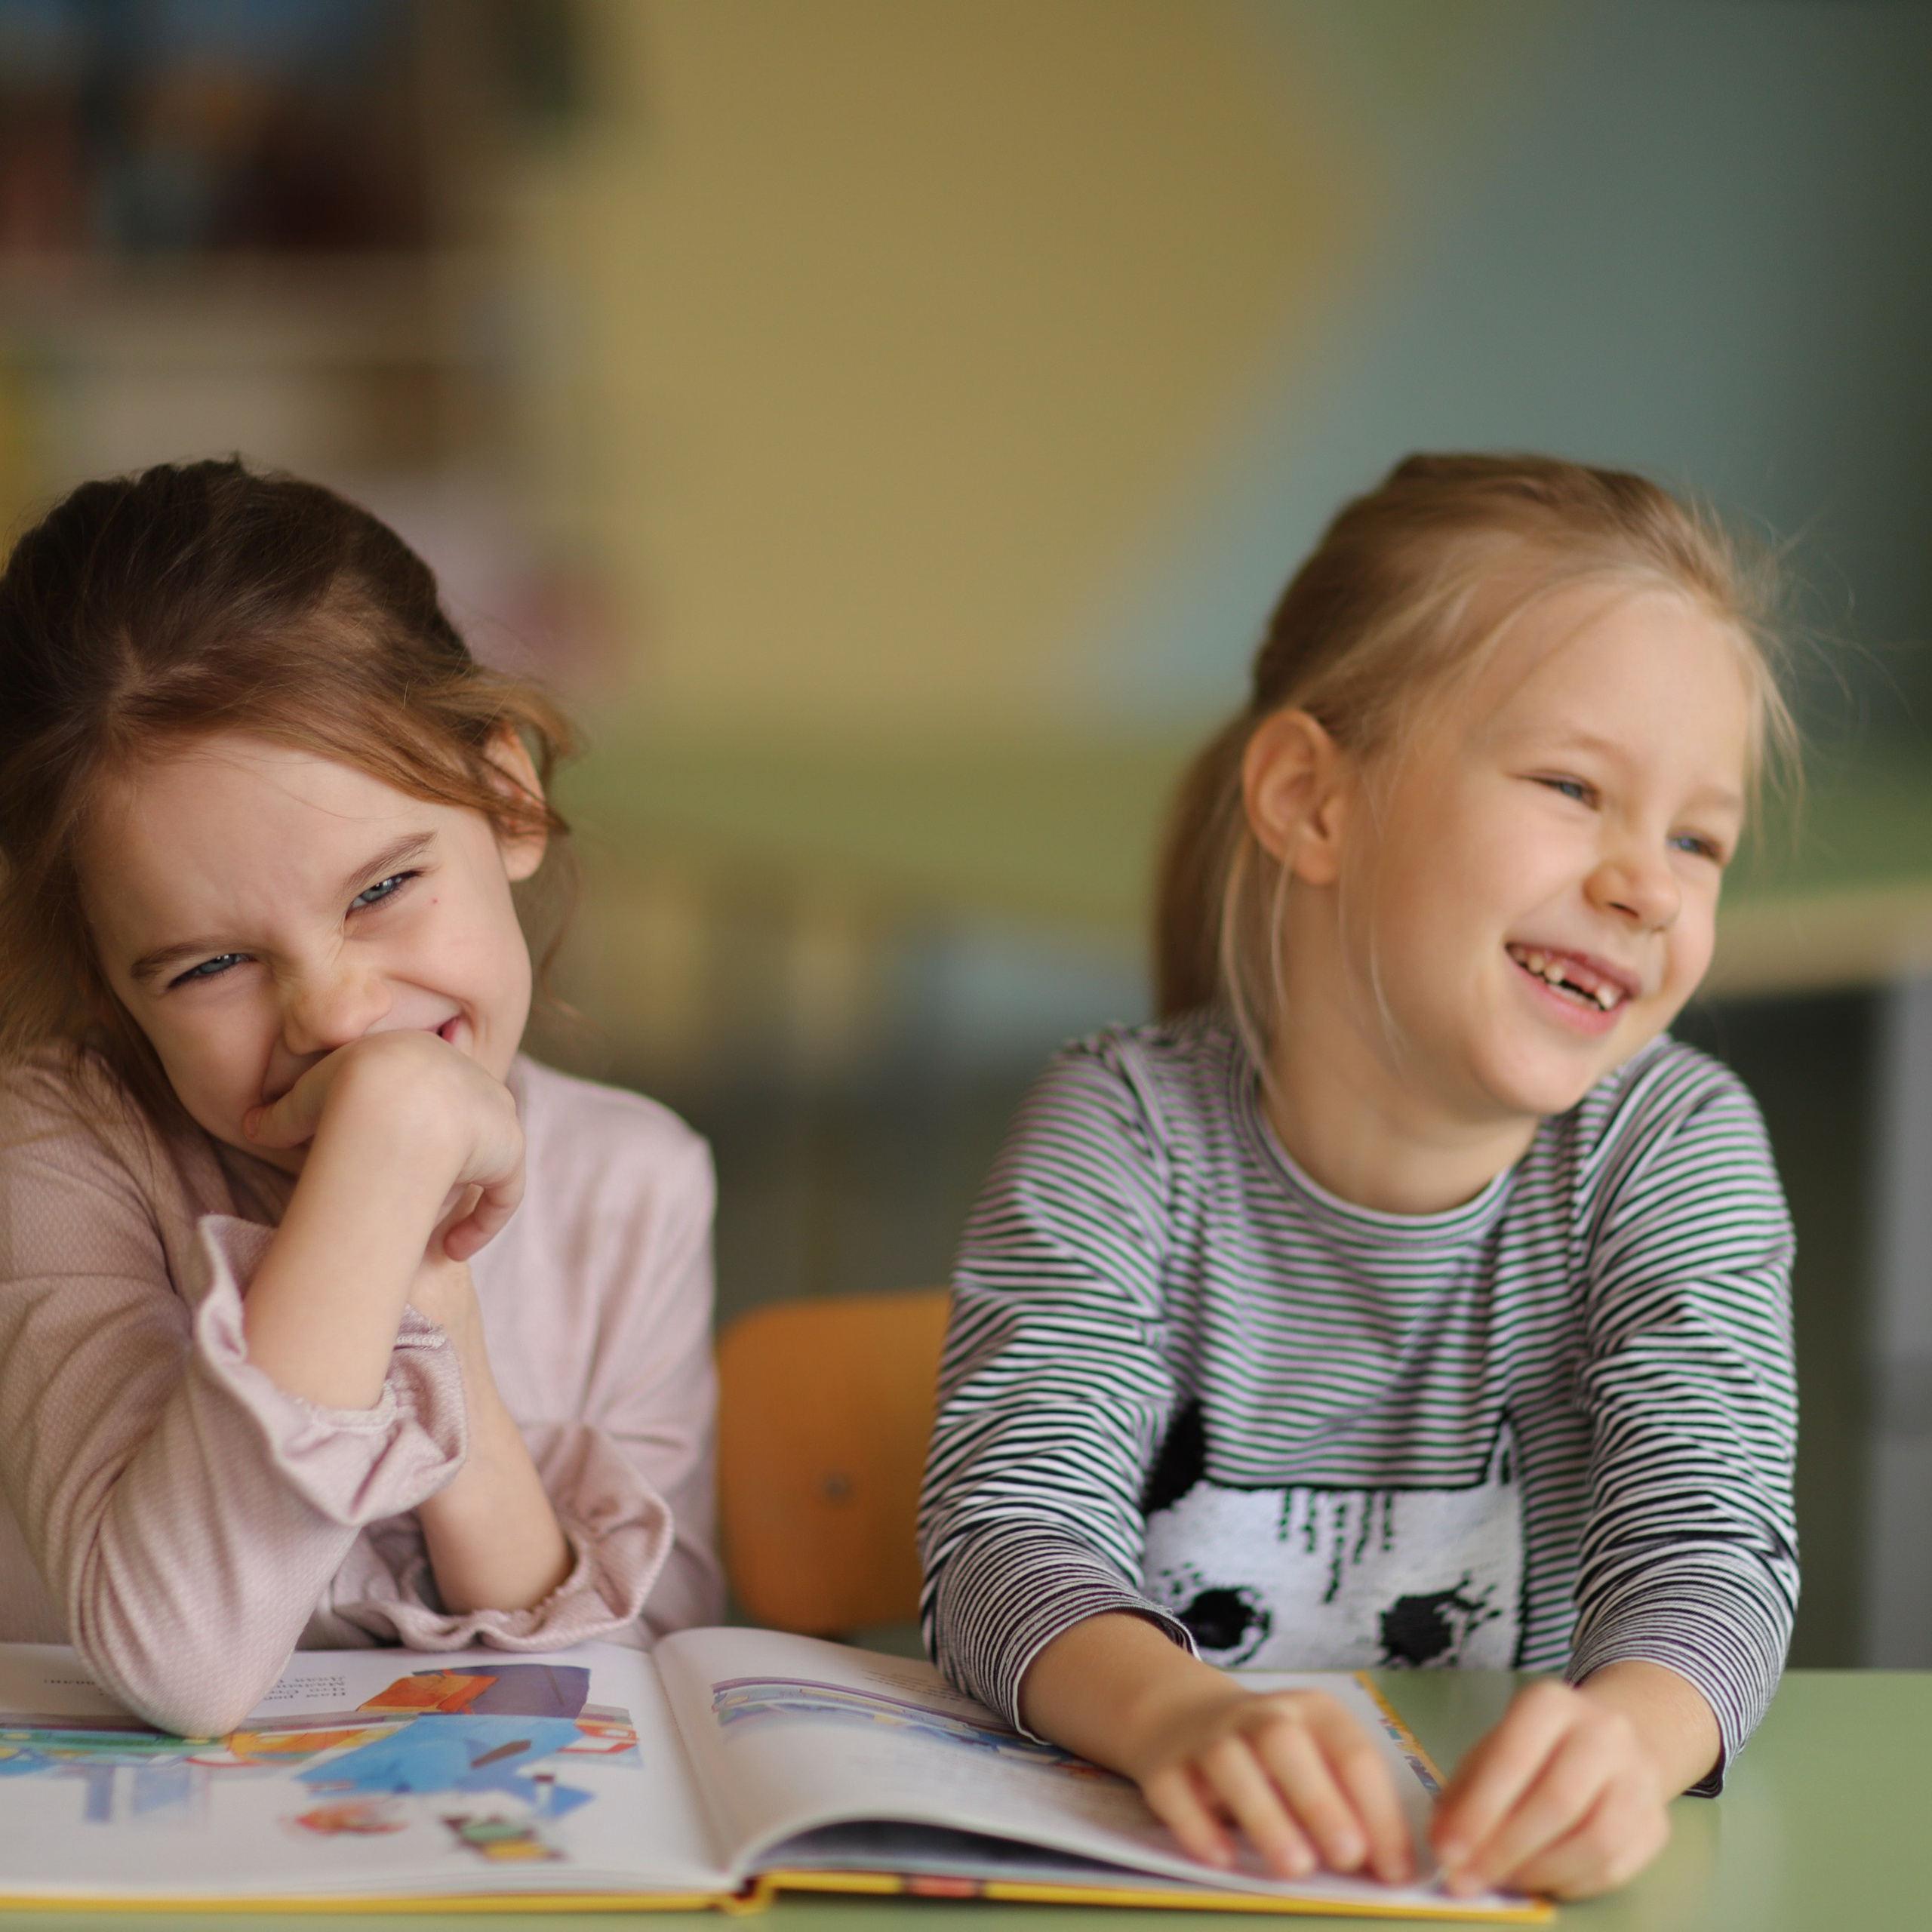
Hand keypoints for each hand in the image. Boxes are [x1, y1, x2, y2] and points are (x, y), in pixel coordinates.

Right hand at [245, 1030, 523, 1261]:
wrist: (387, 1100)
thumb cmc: (340, 1094)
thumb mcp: (304, 1101)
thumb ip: (283, 1115)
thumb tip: (251, 1126)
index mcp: (426, 1056)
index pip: (432, 1088)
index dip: (421, 1124)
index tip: (400, 1155)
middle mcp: (468, 1077)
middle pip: (465, 1118)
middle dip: (448, 1156)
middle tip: (417, 1194)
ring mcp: (494, 1110)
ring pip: (488, 1153)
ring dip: (463, 1191)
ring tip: (432, 1230)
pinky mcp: (509, 1146)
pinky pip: (506, 1191)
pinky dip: (484, 1223)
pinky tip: (452, 1249)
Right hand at [1130, 1678, 1415, 1884]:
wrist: (1184, 1717)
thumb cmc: (1274, 1759)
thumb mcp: (1319, 1764)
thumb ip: (1351, 1809)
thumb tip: (1389, 1871)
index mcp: (1313, 1713)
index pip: (1351, 1753)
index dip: (1378, 1812)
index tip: (1396, 1871)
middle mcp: (1259, 1715)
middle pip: (1284, 1743)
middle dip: (1319, 1800)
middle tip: (1347, 1857)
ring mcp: (1207, 1737)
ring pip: (1229, 1762)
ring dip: (1263, 1814)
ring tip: (1294, 1867)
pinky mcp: (1165, 1766)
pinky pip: (1175, 1790)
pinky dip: (1197, 1825)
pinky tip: (1221, 1858)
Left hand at [1431, 1663, 1714, 1898]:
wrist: (1611, 1738)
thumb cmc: (1537, 1748)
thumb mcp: (1493, 1749)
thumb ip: (1465, 1793)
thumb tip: (1443, 1845)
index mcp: (1550, 1703)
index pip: (1513, 1758)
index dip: (1478, 1812)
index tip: (1447, 1853)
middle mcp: (1603, 1733)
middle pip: (1557, 1802)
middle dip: (1506, 1851)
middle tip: (1469, 1880)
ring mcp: (1639, 1778)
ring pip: (1594, 1841)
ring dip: (1540, 1873)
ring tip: (1503, 1882)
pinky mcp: (1658, 1823)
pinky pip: (1616, 1868)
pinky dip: (1571, 1884)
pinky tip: (1541, 1882)